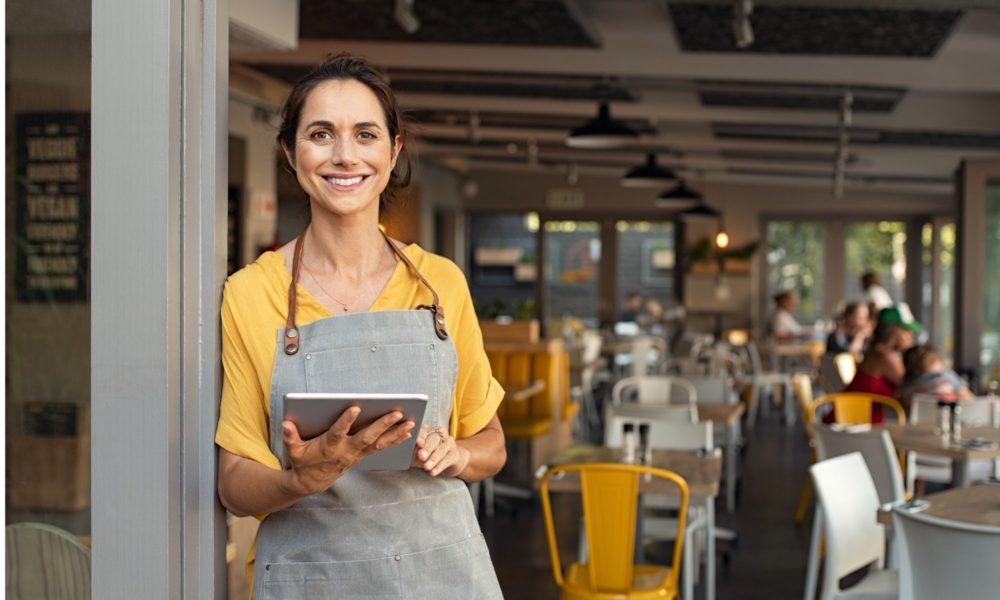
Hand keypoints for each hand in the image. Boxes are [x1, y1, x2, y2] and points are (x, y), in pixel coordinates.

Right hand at [281, 407, 413, 495]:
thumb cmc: (302, 461)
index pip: (338, 432)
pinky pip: (381, 447)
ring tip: (411, 422)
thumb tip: (286, 424)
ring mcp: (356, 454)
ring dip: (395, 433)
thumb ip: (290, 436)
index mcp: (329, 446)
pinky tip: (408, 432)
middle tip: (397, 412)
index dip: (346, 421)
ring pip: (379, 443)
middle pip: (367, 436)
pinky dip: (395, 440)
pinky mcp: (362, 455)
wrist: (312, 482)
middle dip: (382, 424)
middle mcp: (346, 450)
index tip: (355, 407)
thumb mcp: (293, 450)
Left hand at [412, 424, 469, 477]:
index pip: (424, 431)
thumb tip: (404, 453)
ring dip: (434, 459)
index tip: (417, 443)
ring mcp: (449, 444)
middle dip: (427, 448)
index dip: (421, 436)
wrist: (447, 462)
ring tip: (427, 467)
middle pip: (434, 439)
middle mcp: (440, 435)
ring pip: (442, 449)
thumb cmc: (428, 456)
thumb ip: (413, 452)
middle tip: (421, 456)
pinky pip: (447, 460)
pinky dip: (439, 466)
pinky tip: (433, 472)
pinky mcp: (455, 454)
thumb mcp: (418, 453)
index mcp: (428, 431)